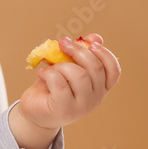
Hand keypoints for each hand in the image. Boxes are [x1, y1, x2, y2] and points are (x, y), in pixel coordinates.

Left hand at [11, 33, 120, 148]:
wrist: (34, 111)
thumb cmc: (52, 88)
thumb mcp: (67, 69)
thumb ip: (81, 55)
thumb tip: (95, 37)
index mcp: (100, 88)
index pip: (113, 70)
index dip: (105, 54)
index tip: (90, 42)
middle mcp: (95, 98)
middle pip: (95, 68)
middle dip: (78, 50)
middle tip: (62, 43)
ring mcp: (81, 106)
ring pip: (79, 75)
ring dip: (61, 65)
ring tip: (50, 67)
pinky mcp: (63, 109)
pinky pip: (60, 84)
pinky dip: (49, 74)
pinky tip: (41, 74)